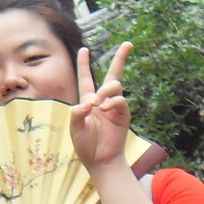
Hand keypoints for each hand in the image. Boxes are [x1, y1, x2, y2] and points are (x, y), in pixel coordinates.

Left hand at [69, 43, 132, 172]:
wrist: (99, 160)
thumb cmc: (85, 145)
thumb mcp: (75, 127)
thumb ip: (77, 113)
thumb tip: (90, 102)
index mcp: (88, 101)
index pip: (86, 78)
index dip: (84, 64)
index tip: (84, 49)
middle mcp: (103, 100)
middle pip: (112, 74)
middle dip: (121, 58)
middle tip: (128, 44)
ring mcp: (114, 106)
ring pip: (114, 85)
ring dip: (105, 90)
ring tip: (98, 104)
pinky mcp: (123, 114)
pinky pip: (120, 100)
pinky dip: (111, 102)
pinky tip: (104, 109)